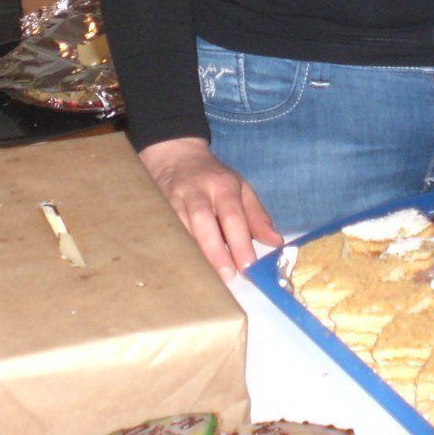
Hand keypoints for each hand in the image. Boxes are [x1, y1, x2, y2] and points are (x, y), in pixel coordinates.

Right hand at [138, 137, 280, 279]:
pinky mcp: (158, 209)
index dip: (240, 243)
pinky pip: (166, 233)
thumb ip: (258, 217)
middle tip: (227, 276)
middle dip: (215, 252)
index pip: (233, 216)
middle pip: (204, 222)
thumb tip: (276, 243)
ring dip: (194, 254)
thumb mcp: (241, 189)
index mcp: (223, 186)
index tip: (248, 267)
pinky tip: (184, 267)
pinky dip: (175, 250)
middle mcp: (198, 192)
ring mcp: (174, 200)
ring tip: (206, 278)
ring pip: (181, 229)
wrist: (176, 156)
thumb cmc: (214, 179)